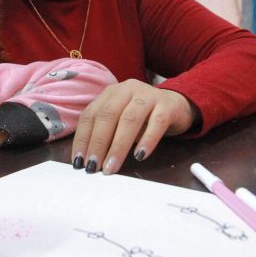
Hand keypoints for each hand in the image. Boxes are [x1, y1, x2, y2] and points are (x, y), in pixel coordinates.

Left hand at [71, 79, 198, 174]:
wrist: (178, 105)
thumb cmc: (144, 117)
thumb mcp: (121, 121)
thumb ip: (108, 133)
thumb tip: (91, 159)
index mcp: (110, 93)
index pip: (90, 115)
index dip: (82, 138)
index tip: (78, 161)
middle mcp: (127, 89)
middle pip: (108, 116)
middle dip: (98, 143)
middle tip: (93, 166)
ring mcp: (148, 95)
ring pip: (129, 119)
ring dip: (118, 146)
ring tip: (111, 167)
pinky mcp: (168, 105)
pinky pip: (157, 122)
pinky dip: (147, 140)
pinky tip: (139, 155)